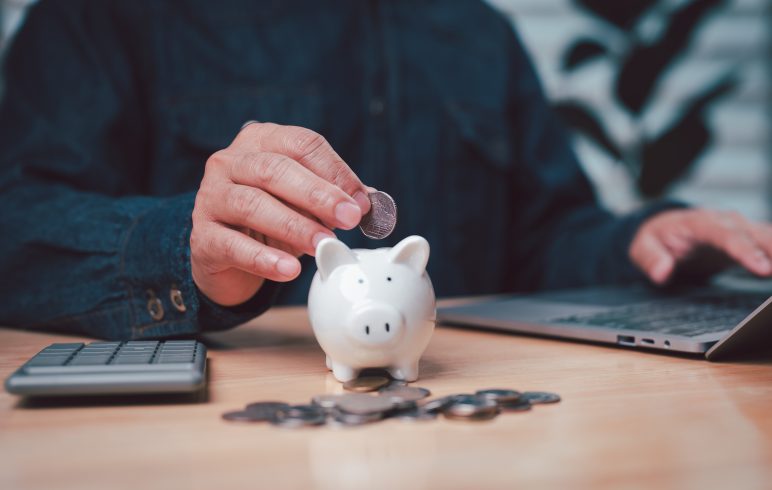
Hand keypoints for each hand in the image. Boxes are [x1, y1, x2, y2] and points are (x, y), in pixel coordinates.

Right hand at [190, 123, 370, 305]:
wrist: (224, 253)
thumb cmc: (271, 218)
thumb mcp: (304, 202)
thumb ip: (334, 198)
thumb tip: (368, 204)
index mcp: (261, 141)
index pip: (300, 144)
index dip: (335, 171)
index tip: (360, 202)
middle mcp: (230, 162)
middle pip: (275, 170)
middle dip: (317, 194)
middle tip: (349, 218)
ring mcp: (211, 197)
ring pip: (252, 204)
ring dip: (294, 225)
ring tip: (323, 244)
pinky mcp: (202, 236)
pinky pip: (232, 245)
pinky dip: (263, 259)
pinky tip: (289, 269)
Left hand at [630, 209, 771, 284]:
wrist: (665, 229)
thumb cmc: (655, 237)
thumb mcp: (641, 247)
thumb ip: (650, 258)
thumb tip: (661, 272)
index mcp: (700, 223)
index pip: (726, 235)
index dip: (746, 251)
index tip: (763, 267)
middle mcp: (726, 223)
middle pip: (757, 234)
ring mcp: (741, 231)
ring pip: (770, 238)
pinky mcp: (750, 242)